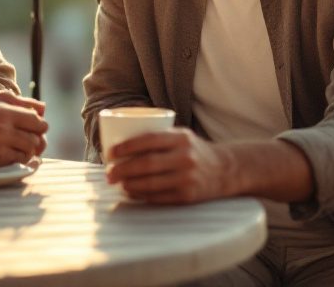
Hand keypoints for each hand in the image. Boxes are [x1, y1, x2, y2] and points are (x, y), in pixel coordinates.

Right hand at [0, 90, 48, 164]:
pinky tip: (12, 153)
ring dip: (29, 149)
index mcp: (4, 109)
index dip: (39, 124)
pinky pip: (20, 159)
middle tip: (29, 137)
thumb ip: (21, 102)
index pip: (36, 119)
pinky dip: (20, 157)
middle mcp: (3, 125)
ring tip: (20, 145)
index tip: (33, 126)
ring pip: (30, 149)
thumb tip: (44, 108)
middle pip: (37, 135)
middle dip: (36, 137)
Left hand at [105, 127, 228, 203]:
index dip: (126, 147)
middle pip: (146, 164)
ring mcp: (187, 178)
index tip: (110, 152)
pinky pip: (158, 197)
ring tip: (118, 183)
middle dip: (122, 169)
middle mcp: (185, 157)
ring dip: (129, 184)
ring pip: (150, 183)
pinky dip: (141, 195)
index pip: (148, 140)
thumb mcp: (181, 137)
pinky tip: (132, 192)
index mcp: (181, 138)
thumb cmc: (194, 151)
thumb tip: (121, 143)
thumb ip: (158, 137)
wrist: (225, 170)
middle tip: (109, 173)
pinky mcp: (187, 196)